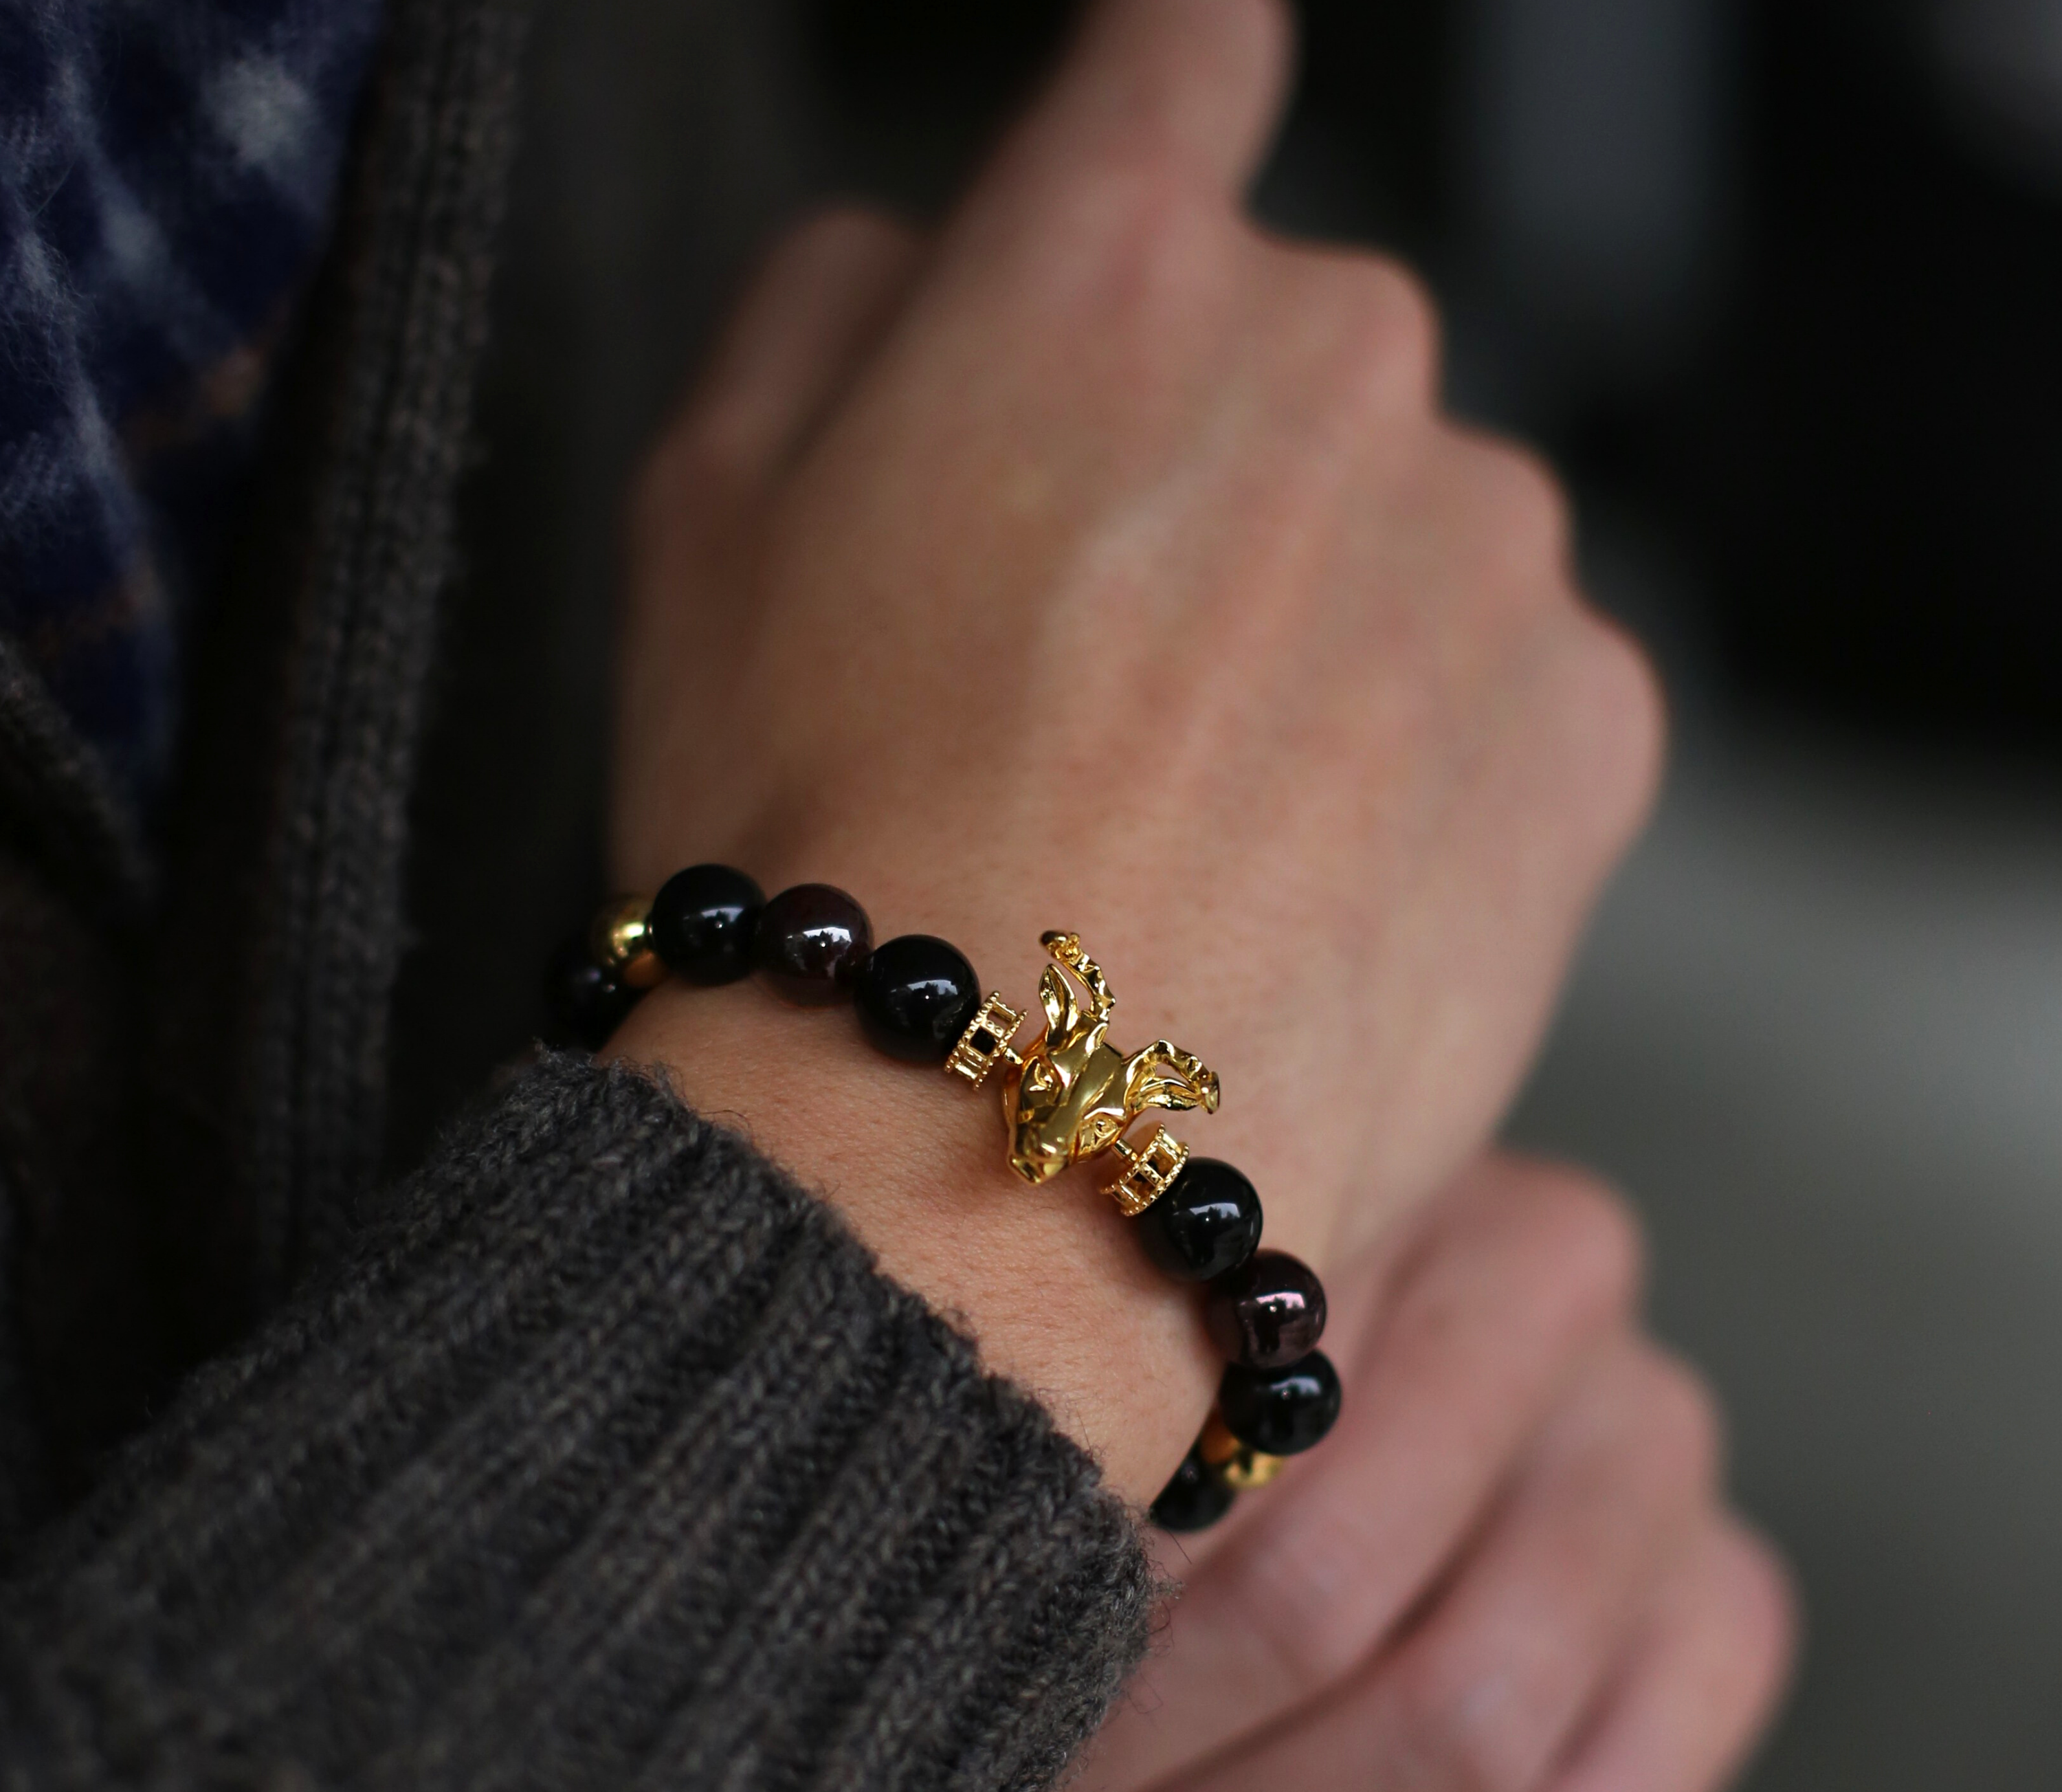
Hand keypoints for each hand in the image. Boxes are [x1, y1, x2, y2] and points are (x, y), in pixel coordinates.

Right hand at [607, 0, 1662, 1505]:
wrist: (982, 1158)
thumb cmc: (814, 842)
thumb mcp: (702, 517)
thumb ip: (838, 303)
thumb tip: (943, 246)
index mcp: (1107, 266)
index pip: (1184, 48)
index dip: (1169, 81)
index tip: (1175, 112)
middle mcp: (1338, 353)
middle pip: (1293, 357)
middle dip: (1210, 476)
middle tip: (1096, 684)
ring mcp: (1488, 547)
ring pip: (1407, 539)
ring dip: (1326, 634)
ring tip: (1197, 827)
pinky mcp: (1589, 728)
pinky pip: (1505, 688)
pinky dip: (1425, 759)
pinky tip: (1309, 884)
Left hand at [1017, 1154, 1797, 1791]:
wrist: (1369, 1323)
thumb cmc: (1207, 1327)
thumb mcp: (1149, 1321)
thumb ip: (1108, 1426)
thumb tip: (995, 1619)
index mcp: (1355, 1175)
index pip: (1219, 1446)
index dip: (1085, 1613)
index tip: (972, 1684)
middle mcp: (1570, 1295)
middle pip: (1331, 1610)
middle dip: (1145, 1753)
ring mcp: (1665, 1456)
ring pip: (1465, 1744)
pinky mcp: (1729, 1611)